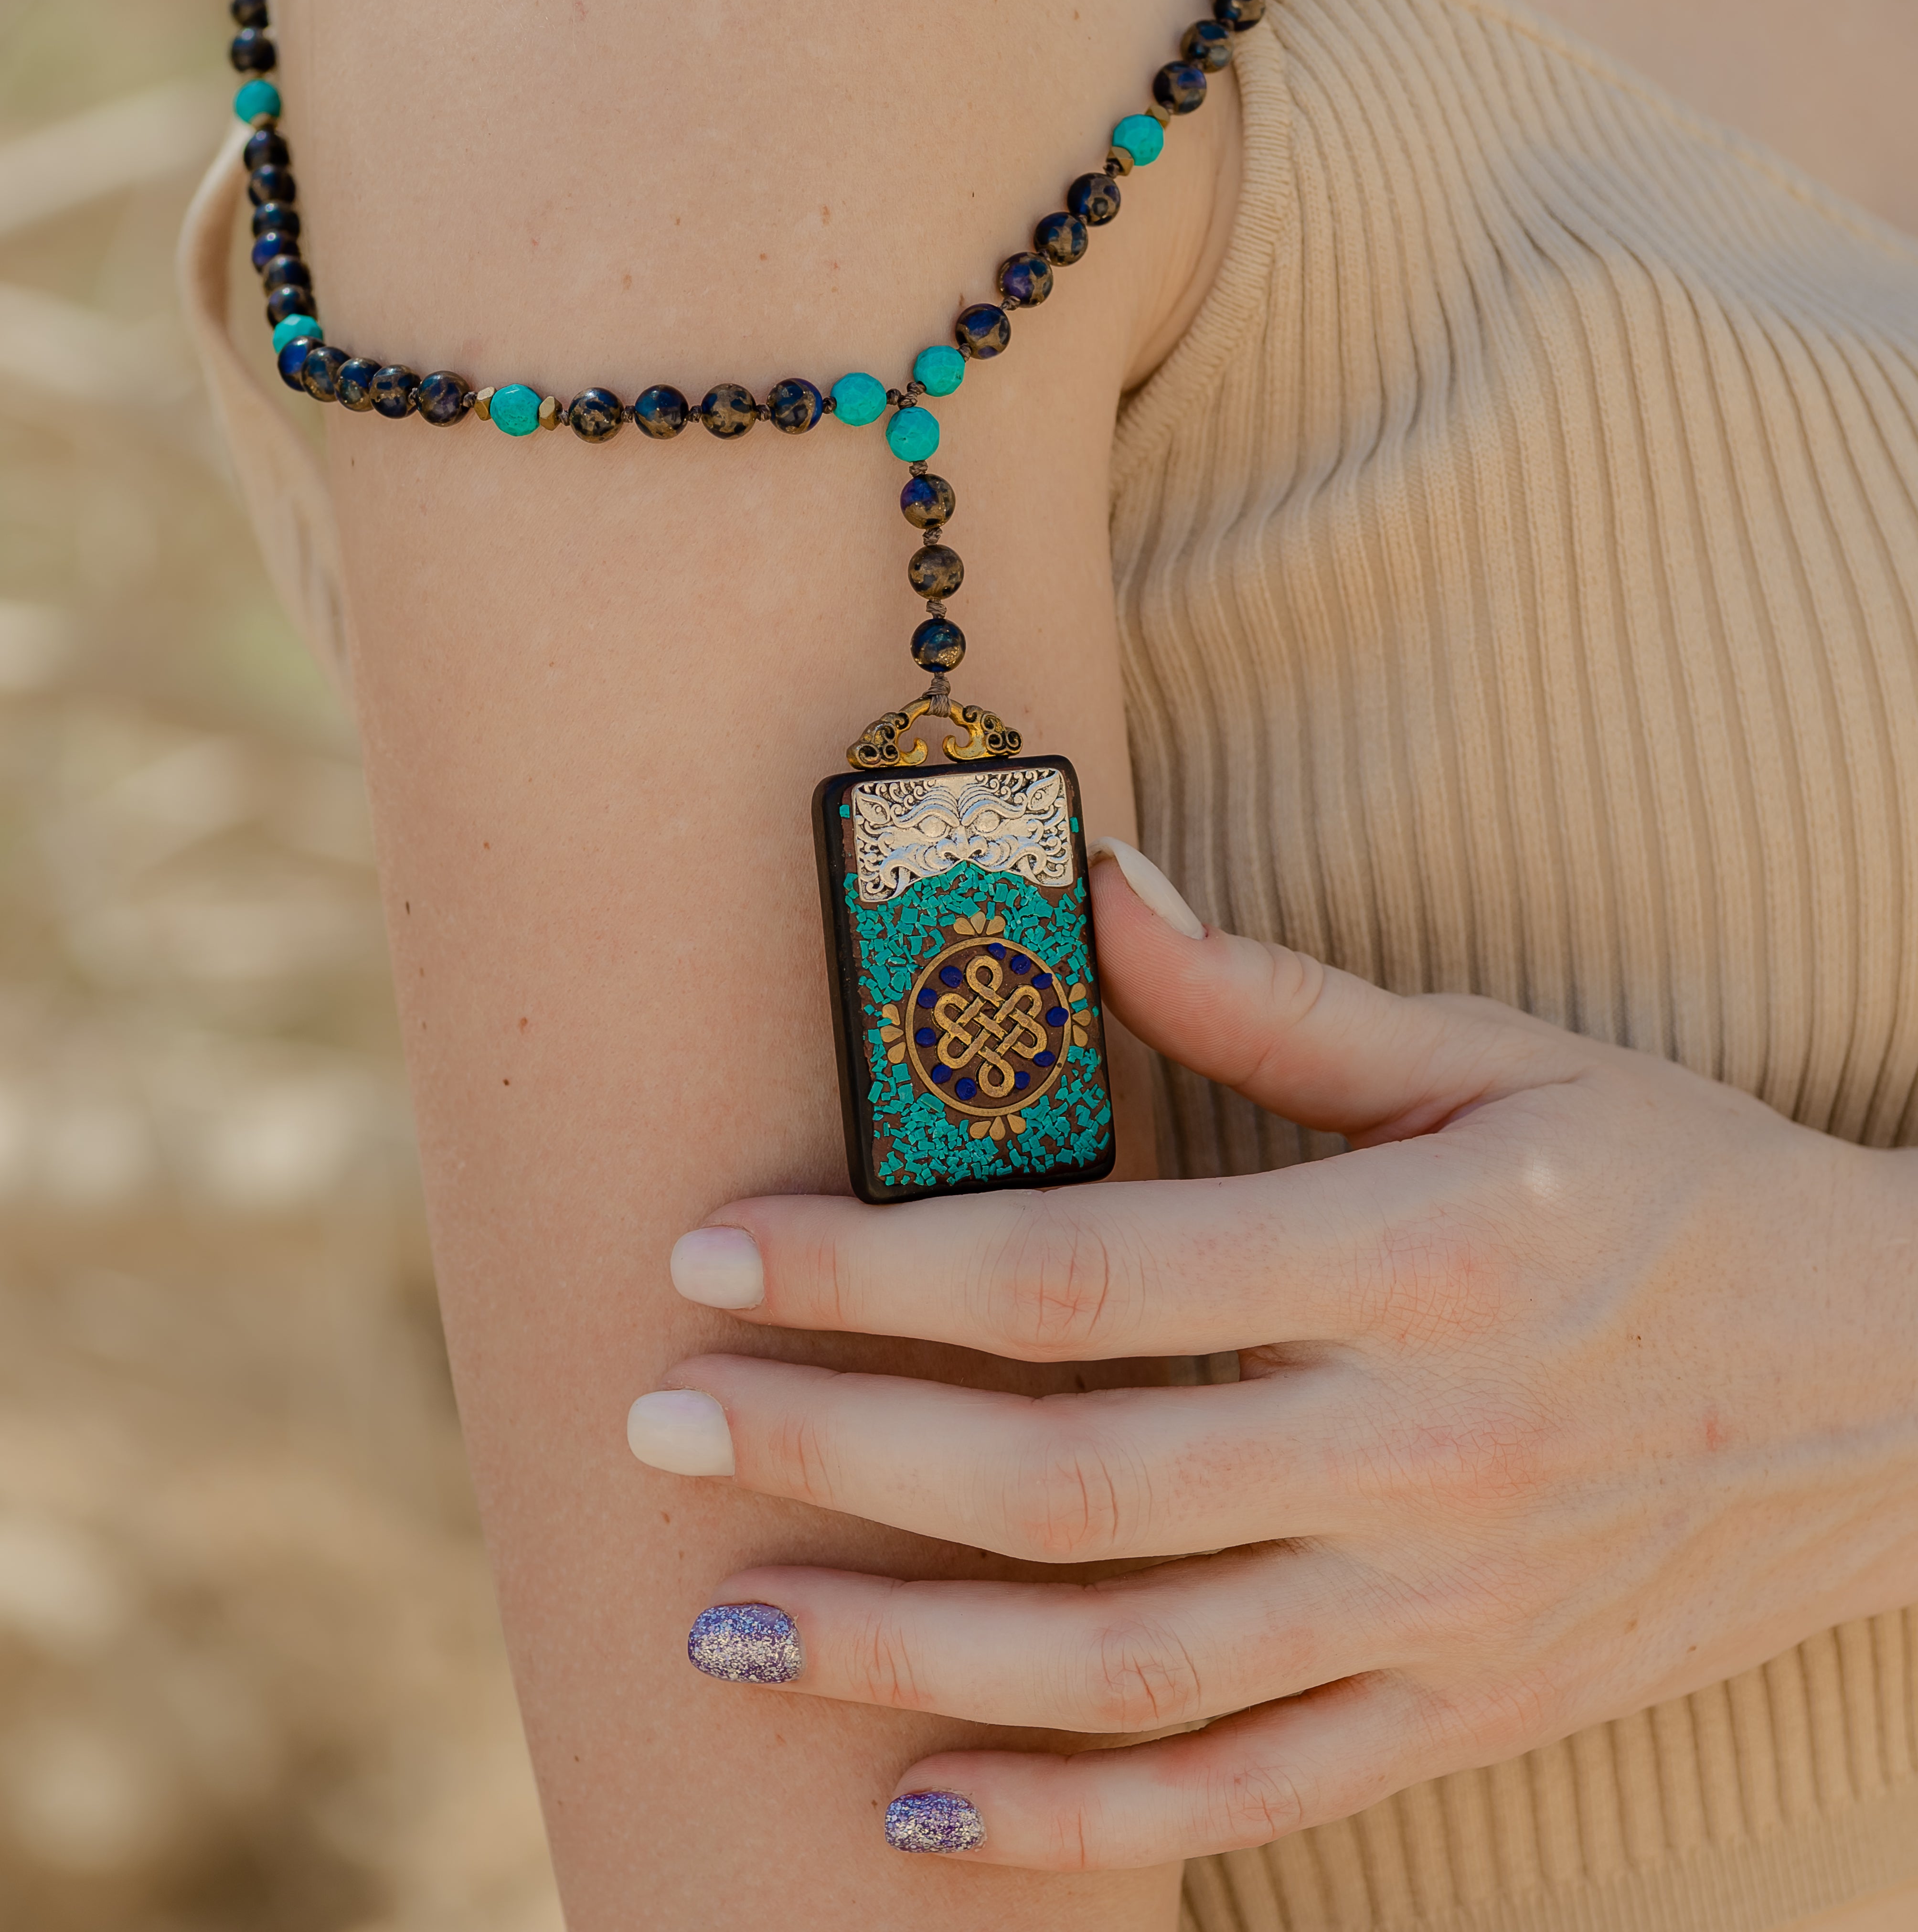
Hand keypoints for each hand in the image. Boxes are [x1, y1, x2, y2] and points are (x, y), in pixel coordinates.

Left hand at [628, 843, 1917, 1870]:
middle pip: (1073, 1480)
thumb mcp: (1500, 1057)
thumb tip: (1083, 881)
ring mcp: (1445, 1603)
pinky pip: (1249, 1791)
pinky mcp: (1472, 1705)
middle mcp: (1420, 1446)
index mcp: (1415, 1255)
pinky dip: (1081, 1825)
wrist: (1905, 1382)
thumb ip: (1270, 995)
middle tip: (660, 1433)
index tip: (717, 1249)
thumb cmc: (1676, 1182)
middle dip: (840, 1456)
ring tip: (730, 1631)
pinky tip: (922, 1817)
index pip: (1085, 1273)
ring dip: (908, 1656)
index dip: (879, 1265)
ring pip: (1129, 1663)